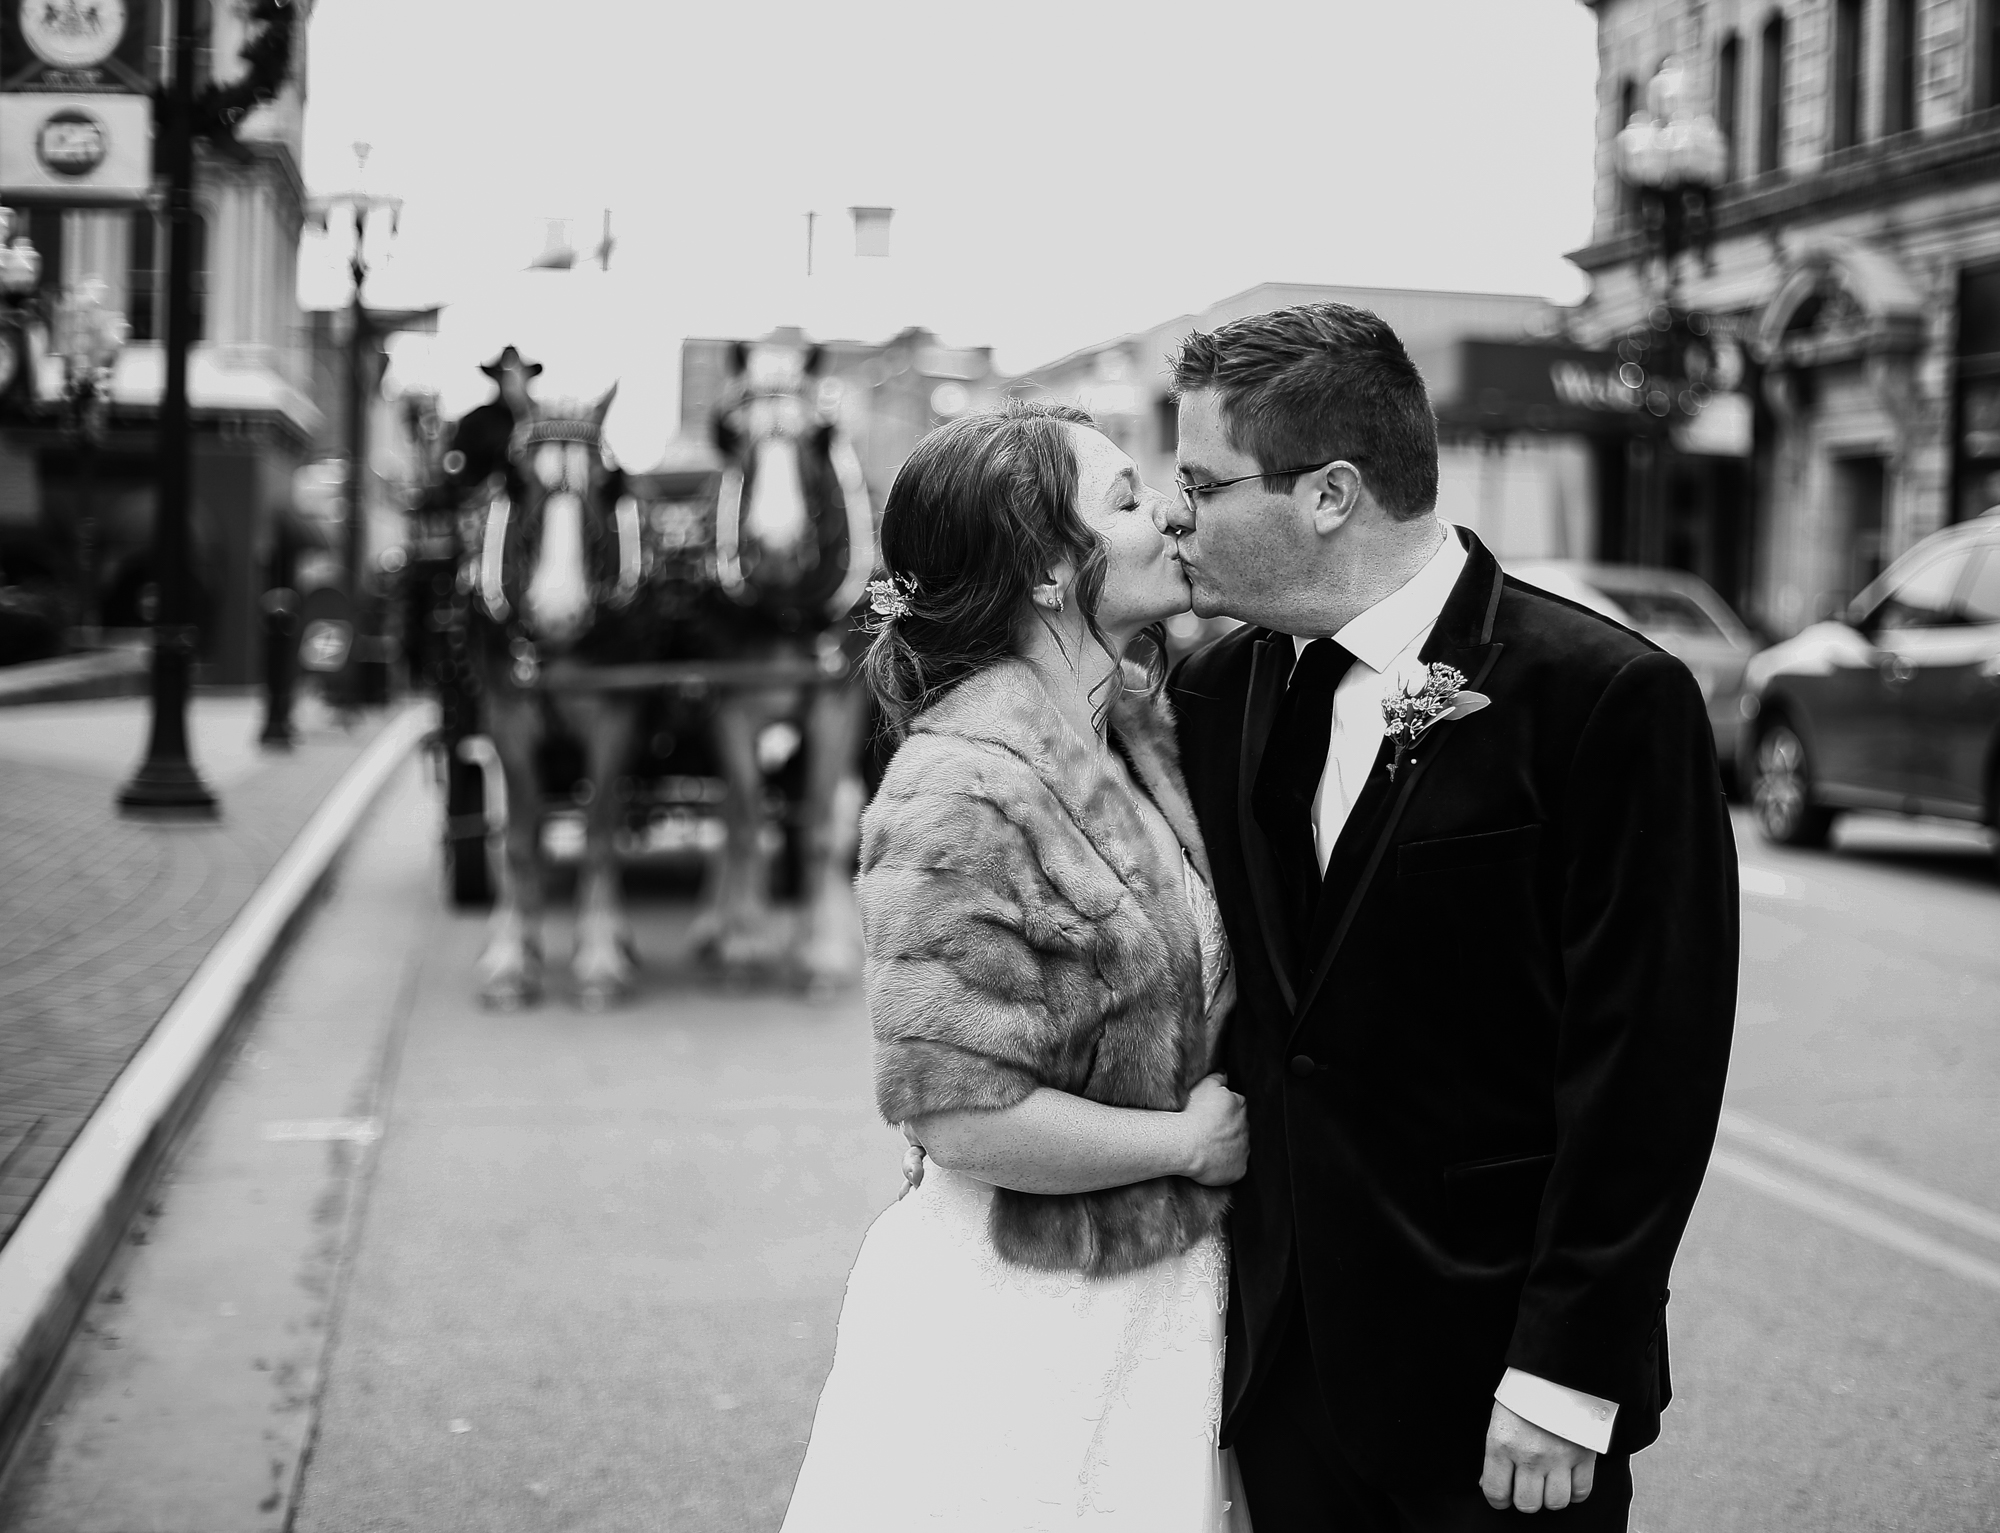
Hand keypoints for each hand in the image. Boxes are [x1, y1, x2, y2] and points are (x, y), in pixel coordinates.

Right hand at [1179, 1073, 1248, 1185]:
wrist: (1186, 1144)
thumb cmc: (1192, 1114)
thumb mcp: (1205, 1085)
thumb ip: (1219, 1077)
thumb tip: (1225, 1074)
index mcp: (1240, 1105)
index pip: (1238, 1105)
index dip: (1225, 1110)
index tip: (1213, 1114)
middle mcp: (1246, 1127)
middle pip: (1240, 1126)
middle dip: (1229, 1128)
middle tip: (1209, 1130)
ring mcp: (1244, 1149)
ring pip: (1239, 1146)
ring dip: (1229, 1146)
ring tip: (1209, 1147)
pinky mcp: (1239, 1169)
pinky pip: (1235, 1167)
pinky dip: (1226, 1165)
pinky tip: (1212, 1162)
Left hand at [1480, 1401, 1595, 1512]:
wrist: (1556, 1370)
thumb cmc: (1523, 1394)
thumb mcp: (1499, 1420)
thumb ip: (1495, 1455)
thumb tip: (1489, 1484)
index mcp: (1501, 1444)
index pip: (1496, 1492)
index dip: (1498, 1500)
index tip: (1503, 1495)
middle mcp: (1529, 1456)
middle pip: (1527, 1504)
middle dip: (1525, 1499)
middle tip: (1526, 1487)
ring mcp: (1558, 1458)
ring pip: (1555, 1502)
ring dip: (1550, 1497)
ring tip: (1548, 1482)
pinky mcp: (1583, 1456)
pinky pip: (1581, 1492)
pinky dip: (1575, 1492)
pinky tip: (1568, 1480)